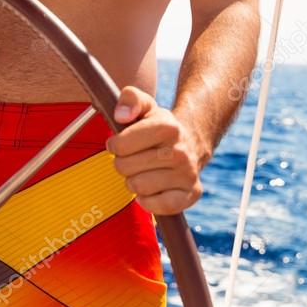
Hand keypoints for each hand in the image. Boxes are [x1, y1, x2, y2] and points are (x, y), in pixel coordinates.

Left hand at [105, 85, 205, 214]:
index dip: (114, 145)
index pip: (120, 145)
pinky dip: (148, 200)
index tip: (120, 142)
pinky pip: (158, 207)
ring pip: (138, 187)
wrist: (191, 142)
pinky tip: (151, 188)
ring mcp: (188, 174)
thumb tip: (121, 115)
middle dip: (123, 162)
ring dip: (133, 180)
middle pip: (125, 168)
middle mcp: (180, 151)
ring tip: (143, 170)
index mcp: (167, 127)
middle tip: (133, 157)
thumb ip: (129, 99)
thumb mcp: (145, 104)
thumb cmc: (159, 125)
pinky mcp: (192, 194)